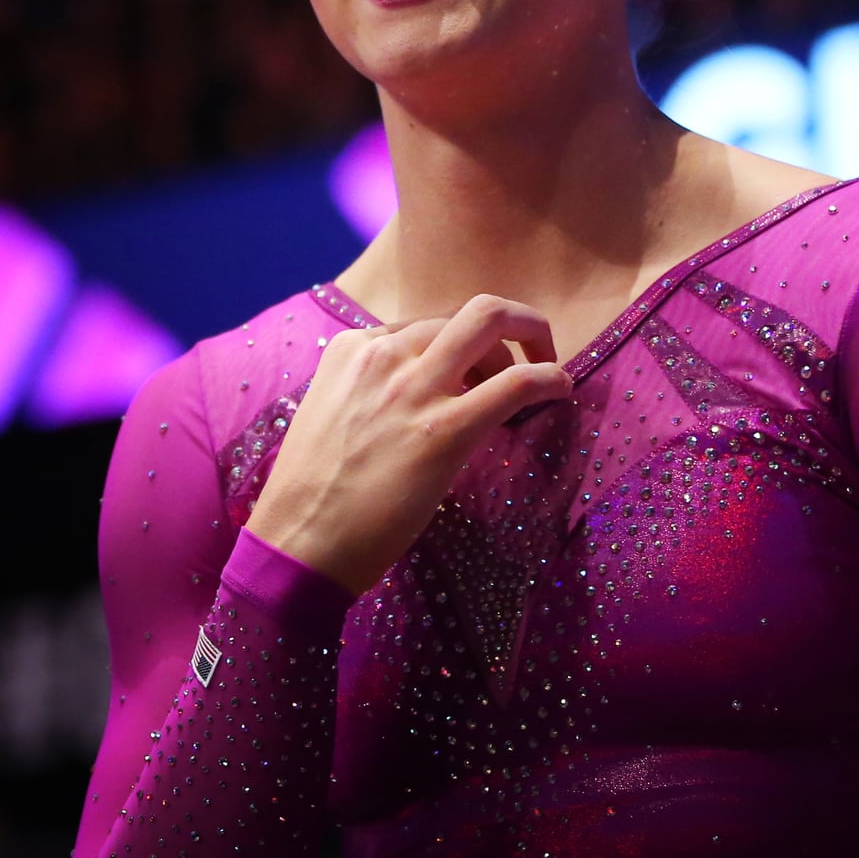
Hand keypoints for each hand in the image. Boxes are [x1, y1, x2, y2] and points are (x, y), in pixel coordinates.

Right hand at [244, 294, 573, 594]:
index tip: (478, 379)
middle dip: (516, 323)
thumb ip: (372, 389)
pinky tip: (561, 392)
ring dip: (533, 344)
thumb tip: (427, 390)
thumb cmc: (315, 493)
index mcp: (352, 350)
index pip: (431, 323)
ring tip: (541, 384)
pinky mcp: (442, 430)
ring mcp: (412, 388)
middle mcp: (382, 355)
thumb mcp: (333, 414)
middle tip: (534, 353)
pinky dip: (550, 378)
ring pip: (493, 324)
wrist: (297, 546)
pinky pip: (517, 383)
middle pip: (472, 311)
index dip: (466, 350)